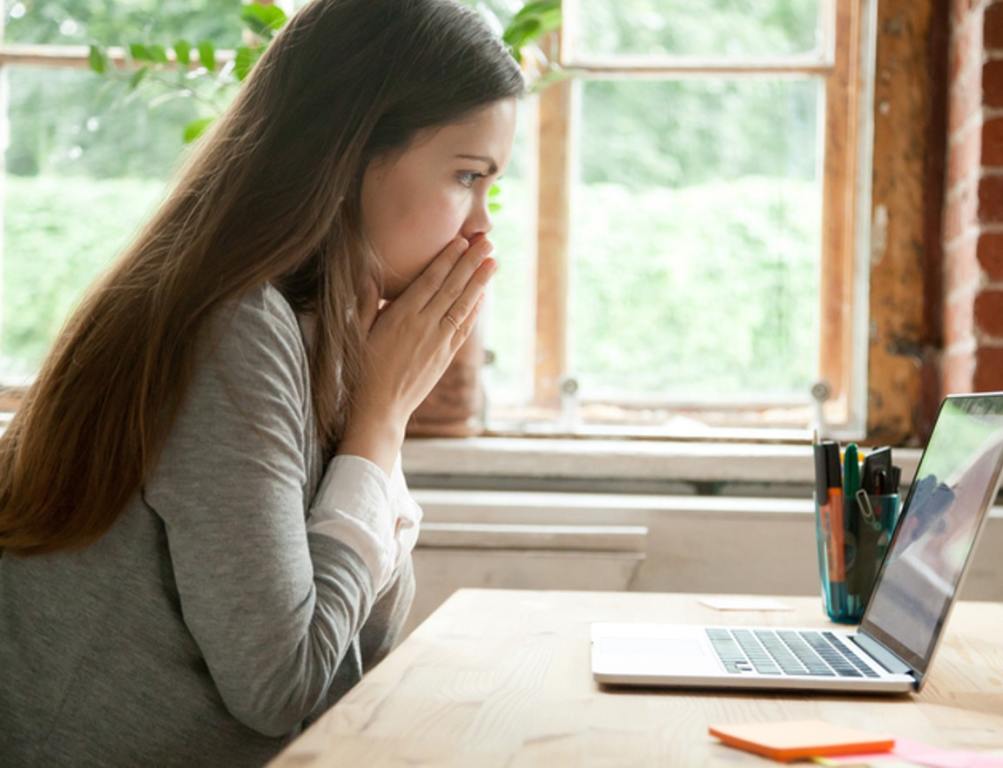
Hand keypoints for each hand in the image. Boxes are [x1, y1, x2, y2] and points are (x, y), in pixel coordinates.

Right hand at [338, 235, 495, 471]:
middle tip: (488, 242)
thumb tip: (368, 274)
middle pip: (453, 288)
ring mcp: (438, 342)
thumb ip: (365, 302)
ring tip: (493, 262)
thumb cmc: (362, 369)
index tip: (462, 240)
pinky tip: (482, 296)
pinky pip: (464, 328)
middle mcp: (424, 326)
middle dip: (472, 263)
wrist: (379, 409)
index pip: (431, 280)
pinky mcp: (445, 357)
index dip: (448, 258)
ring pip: (463, 306)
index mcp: (401, 316)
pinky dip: (474, 310)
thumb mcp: (357, 334)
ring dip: (480, 283)